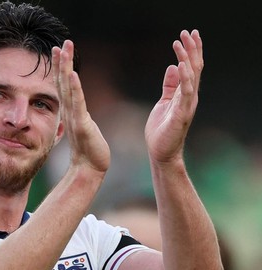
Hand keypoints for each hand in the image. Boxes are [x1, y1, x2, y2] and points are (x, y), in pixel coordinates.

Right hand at [52, 40, 109, 172]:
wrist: (89, 168)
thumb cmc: (88, 149)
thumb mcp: (82, 126)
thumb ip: (77, 115)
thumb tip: (75, 109)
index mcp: (70, 110)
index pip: (63, 85)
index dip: (60, 67)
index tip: (59, 50)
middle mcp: (69, 111)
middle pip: (63, 82)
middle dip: (61, 62)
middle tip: (60, 44)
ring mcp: (74, 117)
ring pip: (68, 89)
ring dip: (65, 68)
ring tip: (63, 51)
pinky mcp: (81, 125)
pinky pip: (77, 104)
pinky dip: (74, 88)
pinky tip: (72, 75)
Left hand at [145, 30, 203, 163]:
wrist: (160, 152)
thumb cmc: (162, 129)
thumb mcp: (164, 102)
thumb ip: (169, 85)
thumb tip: (173, 66)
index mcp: (184, 93)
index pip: (191, 68)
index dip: (191, 51)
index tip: (188, 34)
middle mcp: (189, 97)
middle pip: (194, 68)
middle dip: (192, 49)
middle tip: (188, 31)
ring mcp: (187, 105)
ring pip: (191, 77)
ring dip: (188, 58)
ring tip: (182, 42)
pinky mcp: (181, 114)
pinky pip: (185, 93)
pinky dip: (185, 78)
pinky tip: (182, 64)